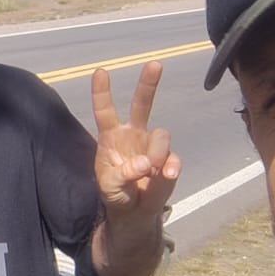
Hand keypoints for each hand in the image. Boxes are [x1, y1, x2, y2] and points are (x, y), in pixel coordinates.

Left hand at [91, 61, 179, 222]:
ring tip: (150, 172)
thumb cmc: (115, 193)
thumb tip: (145, 163)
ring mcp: (152, 146)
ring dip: (157, 153)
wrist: (134, 211)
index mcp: (111, 137)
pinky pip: (173, 159)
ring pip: (161, 136)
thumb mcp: (110, 187)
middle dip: (148, 84)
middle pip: (141, 105)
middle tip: (155, 64)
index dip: (102, 92)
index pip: (105, 111)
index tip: (100, 72)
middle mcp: (132, 135)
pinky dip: (171, 168)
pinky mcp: (167, 161)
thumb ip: (123, 174)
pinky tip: (165, 176)